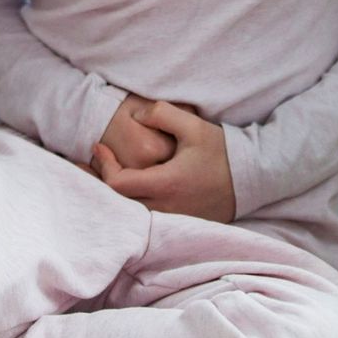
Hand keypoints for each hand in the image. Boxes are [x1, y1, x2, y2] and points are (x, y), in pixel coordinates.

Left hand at [91, 100, 235, 222]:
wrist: (252, 178)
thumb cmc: (222, 151)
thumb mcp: (193, 125)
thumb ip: (161, 113)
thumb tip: (136, 116)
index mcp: (165, 184)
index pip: (118, 184)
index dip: (103, 165)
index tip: (98, 147)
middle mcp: (166, 208)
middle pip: (117, 204)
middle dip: (97, 183)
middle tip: (84, 166)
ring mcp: (173, 220)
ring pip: (130, 214)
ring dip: (112, 196)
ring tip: (98, 177)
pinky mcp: (180, 224)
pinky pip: (145, 219)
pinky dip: (128, 205)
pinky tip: (123, 191)